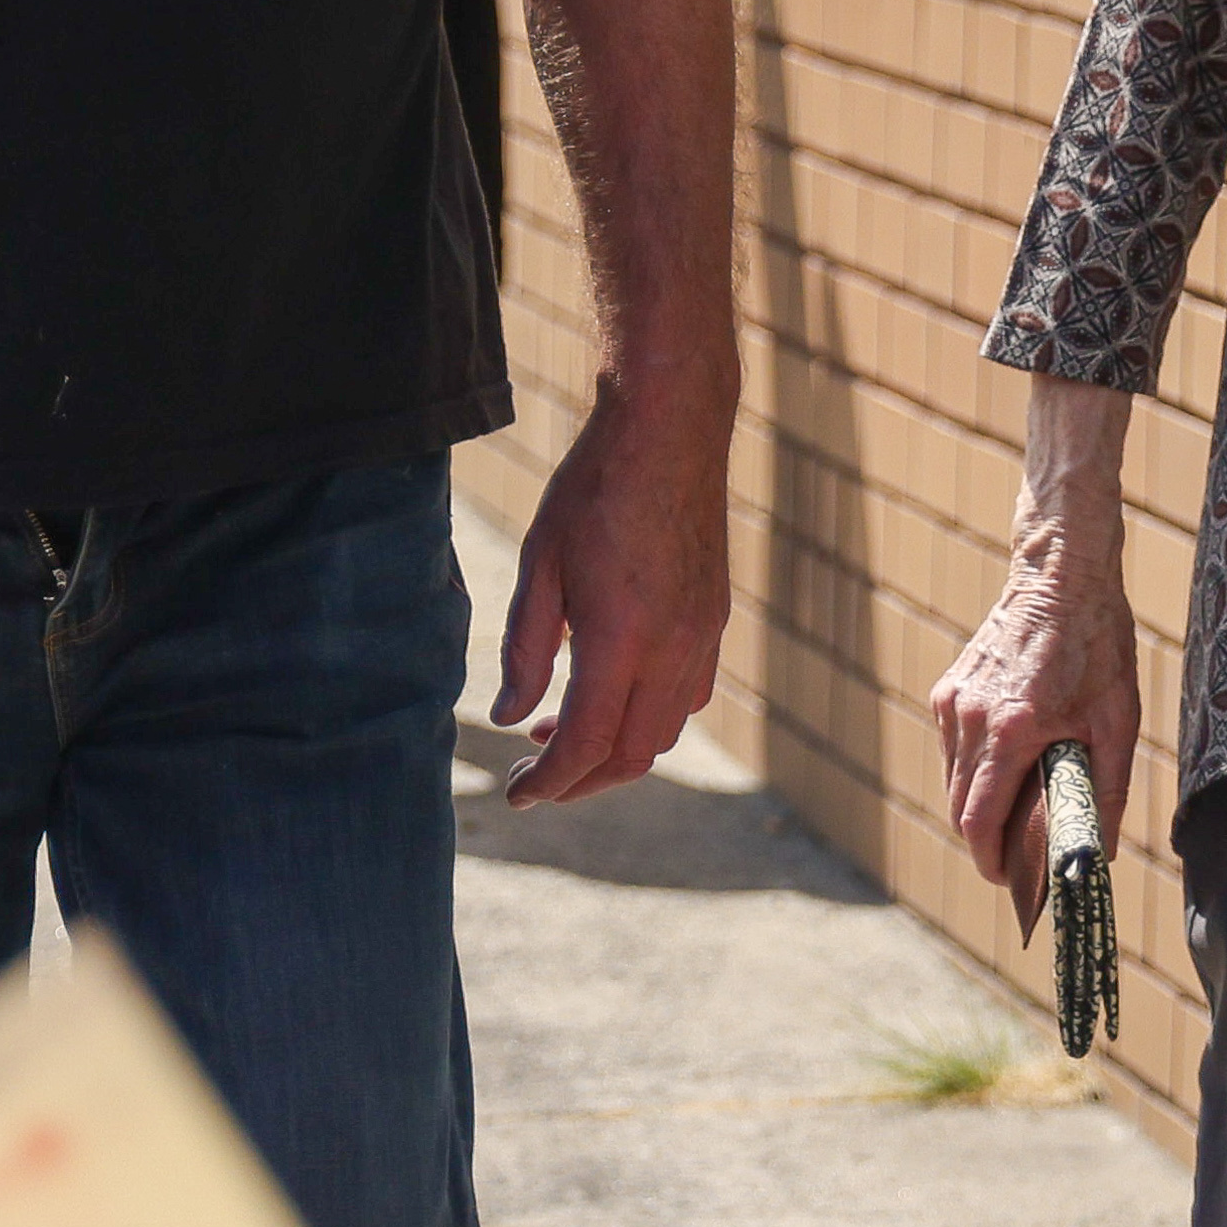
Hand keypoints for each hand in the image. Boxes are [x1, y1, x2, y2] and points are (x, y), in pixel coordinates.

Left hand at [493, 370, 727, 803]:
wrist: (669, 432)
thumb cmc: (592, 490)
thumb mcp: (538, 566)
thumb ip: (524, 650)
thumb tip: (509, 717)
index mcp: (622, 639)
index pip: (587, 743)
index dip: (549, 780)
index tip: (517, 794)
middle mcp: (674, 649)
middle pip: (633, 755)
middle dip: (581, 782)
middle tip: (535, 777)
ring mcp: (703, 637)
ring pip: (664, 732)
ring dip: (614, 751)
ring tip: (559, 731)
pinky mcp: (716, 621)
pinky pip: (689, 698)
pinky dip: (648, 719)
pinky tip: (611, 695)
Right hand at [926, 538, 1142, 932]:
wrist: (1060, 577)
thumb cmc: (1097, 647)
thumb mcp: (1117, 722)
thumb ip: (1106, 792)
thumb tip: (1100, 853)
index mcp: (1012, 731)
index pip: (979, 820)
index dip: (990, 861)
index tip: (1009, 882)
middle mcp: (969, 720)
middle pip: (960, 808)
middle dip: (985, 842)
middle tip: (1020, 859)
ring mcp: (952, 703)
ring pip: (952, 781)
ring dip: (978, 806)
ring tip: (1020, 813)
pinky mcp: (947, 690)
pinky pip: (952, 750)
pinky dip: (974, 771)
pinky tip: (1010, 763)